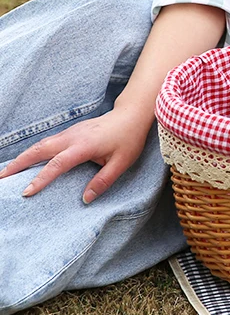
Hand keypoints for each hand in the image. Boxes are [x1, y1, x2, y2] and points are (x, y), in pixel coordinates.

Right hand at [0, 107, 151, 203]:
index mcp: (84, 145)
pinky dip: (33, 152)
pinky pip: (47, 142)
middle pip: (40, 149)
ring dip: (22, 157)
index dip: (41, 178)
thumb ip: (103, 181)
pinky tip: (26, 161)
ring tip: (6, 172)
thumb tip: (85, 199)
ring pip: (41, 144)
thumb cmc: (129, 138)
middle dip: (18, 163)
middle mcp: (73, 137)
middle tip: (1, 178)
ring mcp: (70, 132)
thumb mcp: (122, 162)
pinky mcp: (71, 132)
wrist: (132, 115)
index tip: (26, 192)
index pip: (58, 164)